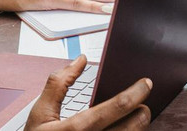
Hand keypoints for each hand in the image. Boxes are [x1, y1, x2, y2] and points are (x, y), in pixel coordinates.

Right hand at [26, 56, 152, 129]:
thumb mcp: (40, 112)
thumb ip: (58, 84)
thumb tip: (79, 61)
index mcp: (75, 129)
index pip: (116, 108)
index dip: (136, 93)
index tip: (146, 83)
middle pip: (134, 127)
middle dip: (141, 112)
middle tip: (141, 104)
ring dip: (137, 127)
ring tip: (132, 119)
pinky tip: (122, 129)